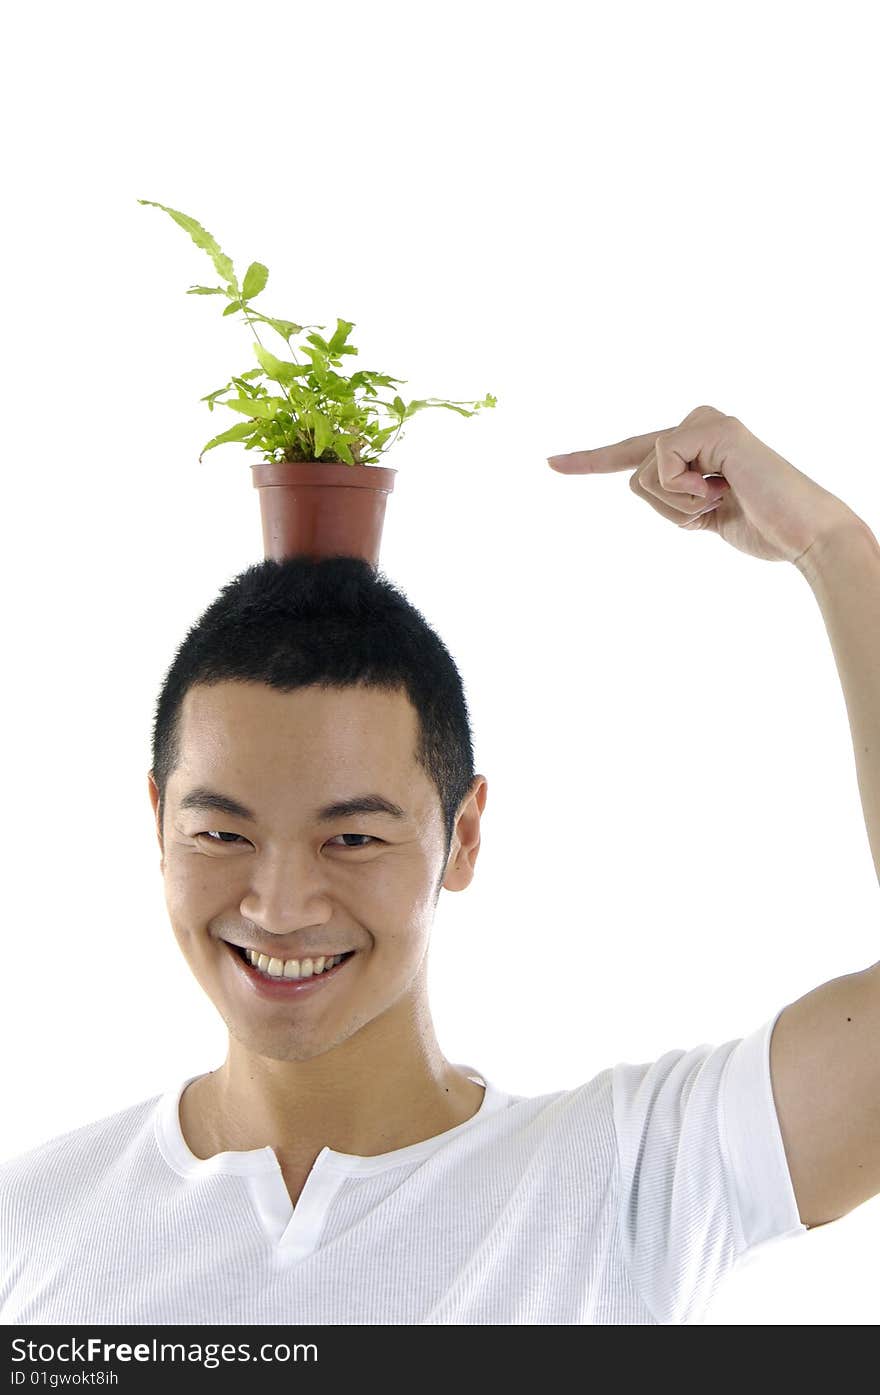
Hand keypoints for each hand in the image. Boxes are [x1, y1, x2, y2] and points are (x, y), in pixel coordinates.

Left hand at [547, 404, 860, 565]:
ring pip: (643, 475)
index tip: (550, 463)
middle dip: (667, 507)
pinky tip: (724, 489)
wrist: (805, 535)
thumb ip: (675, 494)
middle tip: (719, 504)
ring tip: (726, 500)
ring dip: (679, 506)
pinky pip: (662, 466)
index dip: (590, 460)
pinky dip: (687, 493)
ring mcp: (706, 422)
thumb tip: (640, 482)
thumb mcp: (704, 514)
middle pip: (634, 473)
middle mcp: (699, 425)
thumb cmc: (764, 528)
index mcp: (695, 445)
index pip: (632, 454)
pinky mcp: (712, 428)